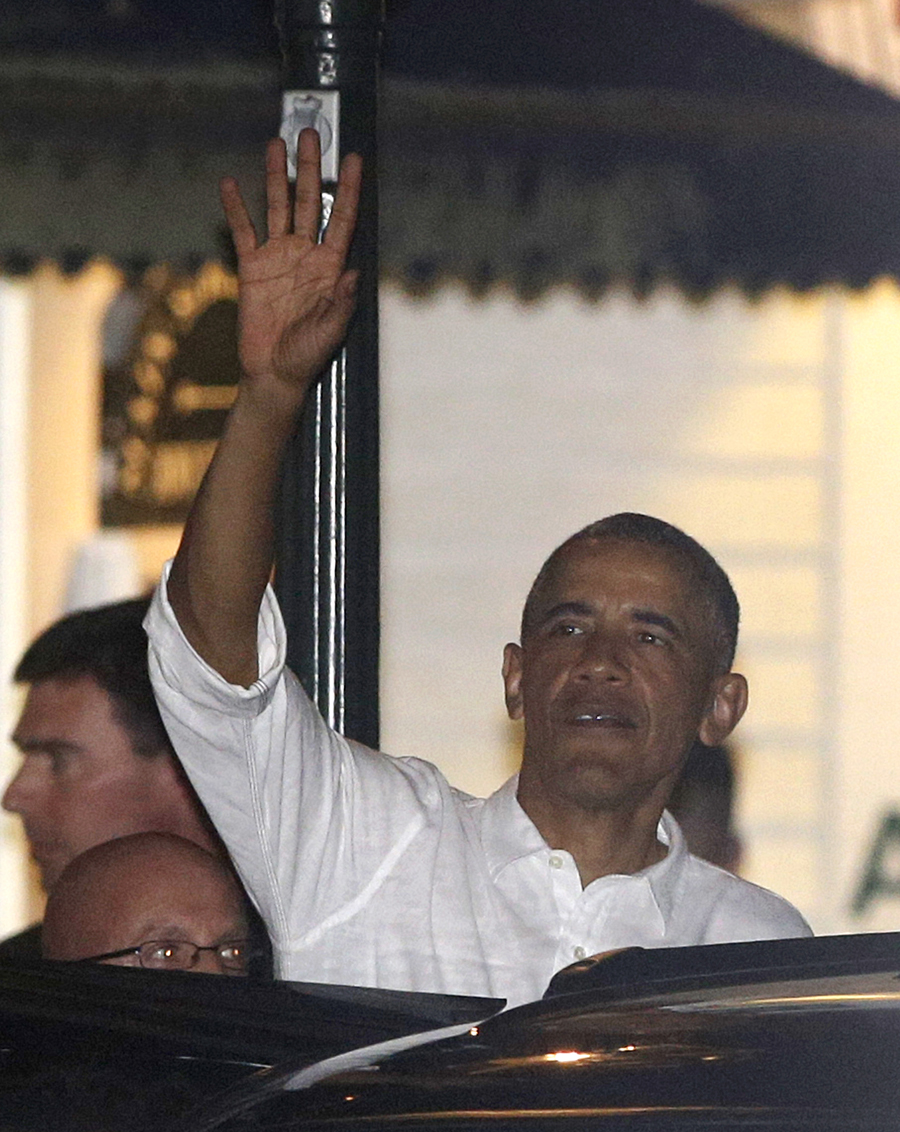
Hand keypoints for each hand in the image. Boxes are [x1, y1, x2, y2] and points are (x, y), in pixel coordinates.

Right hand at [220, 128, 361, 408]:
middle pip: (310, 202)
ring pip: (278, 208)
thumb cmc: (308, 356)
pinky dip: (237, 210)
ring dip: (277, 177)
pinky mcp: (252, 269)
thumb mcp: (331, 332)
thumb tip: (353, 273)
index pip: (343, 219)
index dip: (349, 190)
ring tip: (276, 144)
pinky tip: (232, 185)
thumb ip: (342, 303)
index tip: (354, 159)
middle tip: (311, 134)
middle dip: (311, 168)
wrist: (273, 374)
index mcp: (330, 268)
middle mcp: (306, 256)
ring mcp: (278, 259)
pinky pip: (243, 233)